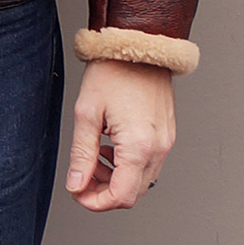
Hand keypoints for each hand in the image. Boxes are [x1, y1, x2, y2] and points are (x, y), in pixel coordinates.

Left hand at [65, 59, 174, 209]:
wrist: (138, 42)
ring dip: (116, 177)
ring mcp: (166, 141)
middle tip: (82, 175)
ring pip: (142, 180)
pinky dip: (129, 164)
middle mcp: (159, 148)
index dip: (95, 202)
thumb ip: (82, 153)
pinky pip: (149, 163)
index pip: (120, 197)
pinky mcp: (167, 133)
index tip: (77, 192)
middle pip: (132, 193)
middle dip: (104, 190)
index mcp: (139, 146)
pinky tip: (111, 145)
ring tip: (95, 155)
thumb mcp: (87, 111)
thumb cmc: (113, 69)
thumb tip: (76, 184)